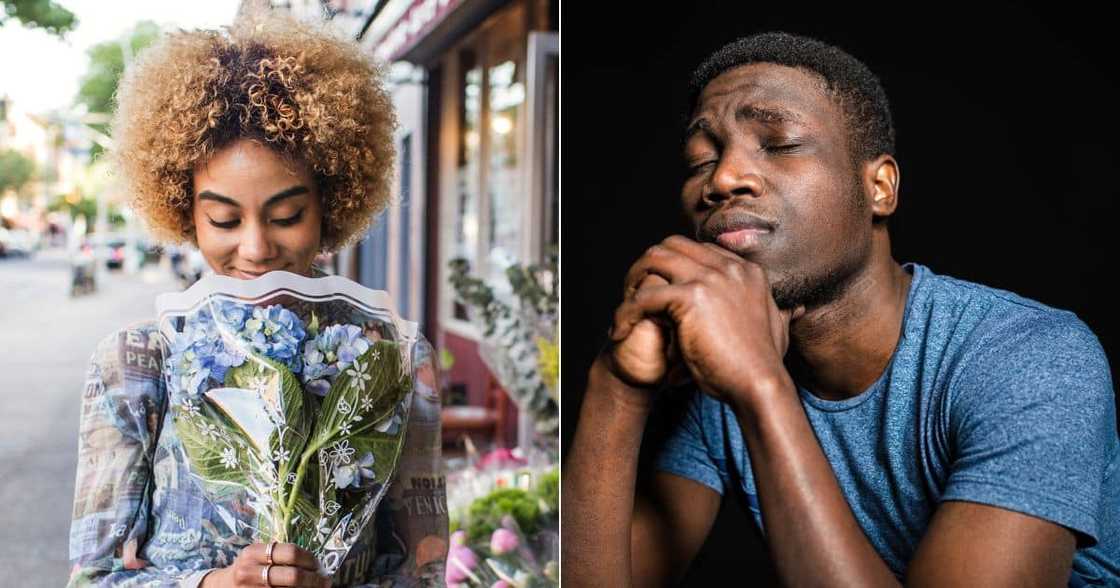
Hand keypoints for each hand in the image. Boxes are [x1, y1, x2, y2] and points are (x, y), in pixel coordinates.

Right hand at [201, 542, 329, 587]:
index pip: (290, 553)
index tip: (318, 564)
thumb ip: (280, 555)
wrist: (222, 587)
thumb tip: (315, 562)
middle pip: (293, 576)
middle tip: (325, 580)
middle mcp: (250, 571)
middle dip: (314, 579)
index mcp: (253, 553)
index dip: (309, 559)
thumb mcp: (258, 555)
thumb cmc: (248, 568)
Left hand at [610, 236, 803, 405]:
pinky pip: (644, 296)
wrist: (759, 385)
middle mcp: (728, 268)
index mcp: (745, 271)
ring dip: (633, 281)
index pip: (698, 249)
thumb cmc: (762, 366)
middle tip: (634, 293)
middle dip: (648, 265)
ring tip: (625, 308)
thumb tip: (792, 309)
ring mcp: (710, 279)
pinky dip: (626, 312)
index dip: (673, 266)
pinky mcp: (691, 298)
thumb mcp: (777, 330)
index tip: (659, 288)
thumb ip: (779, 313)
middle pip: (672, 245)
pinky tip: (620, 330)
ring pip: (653, 260)